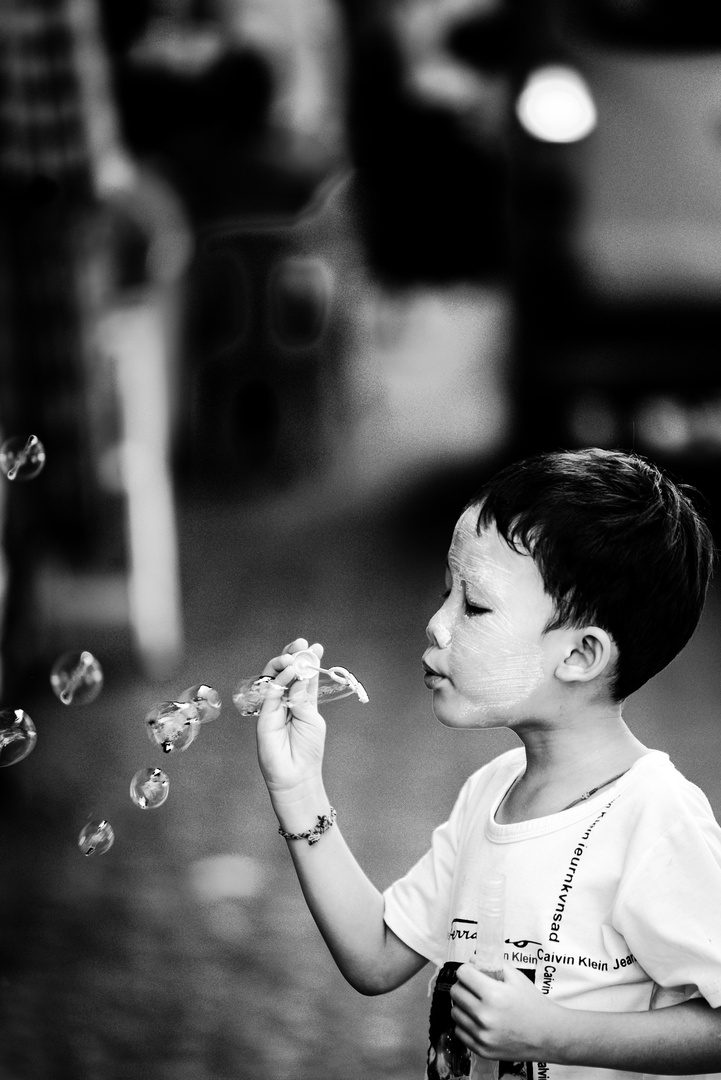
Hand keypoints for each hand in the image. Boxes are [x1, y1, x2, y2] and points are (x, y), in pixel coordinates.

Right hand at [256, 638, 326, 801]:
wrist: (296, 774)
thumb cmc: (308, 749)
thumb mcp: (312, 718)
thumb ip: (304, 697)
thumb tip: (299, 676)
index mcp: (302, 701)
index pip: (303, 676)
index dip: (307, 660)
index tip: (315, 646)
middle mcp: (287, 700)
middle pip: (286, 672)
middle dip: (293, 655)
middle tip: (301, 644)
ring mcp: (273, 706)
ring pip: (274, 678)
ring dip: (283, 664)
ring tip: (292, 657)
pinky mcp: (263, 715)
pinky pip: (269, 693)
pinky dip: (279, 681)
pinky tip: (288, 673)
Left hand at [450, 963, 562, 1062]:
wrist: (548, 1035)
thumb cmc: (533, 1005)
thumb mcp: (516, 978)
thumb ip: (493, 965)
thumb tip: (472, 960)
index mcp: (493, 995)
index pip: (463, 974)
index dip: (467, 970)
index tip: (472, 972)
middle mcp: (485, 1016)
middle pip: (456, 992)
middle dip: (464, 986)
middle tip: (474, 988)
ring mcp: (482, 1035)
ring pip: (455, 1012)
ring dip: (463, 1005)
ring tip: (477, 1004)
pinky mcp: (482, 1050)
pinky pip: (459, 1032)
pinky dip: (465, 1024)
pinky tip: (477, 1020)